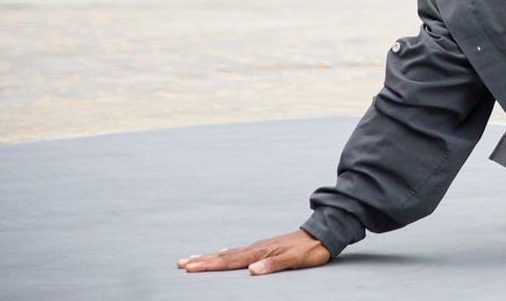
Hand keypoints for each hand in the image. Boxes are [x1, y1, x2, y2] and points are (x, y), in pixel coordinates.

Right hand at [178, 230, 330, 274]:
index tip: (189, 267)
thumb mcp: (294, 259)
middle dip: (202, 261)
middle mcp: (257, 248)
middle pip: (224, 256)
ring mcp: (260, 247)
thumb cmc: (310, 249)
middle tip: (181, 263)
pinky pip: (239, 252)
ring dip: (210, 257)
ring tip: (193, 258)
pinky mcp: (265, 247)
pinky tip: (224, 253)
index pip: (229, 261)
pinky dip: (226, 255)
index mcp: (260, 252)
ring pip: (229, 254)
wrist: (325, 234)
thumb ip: (273, 264)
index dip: (208, 265)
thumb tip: (251, 270)